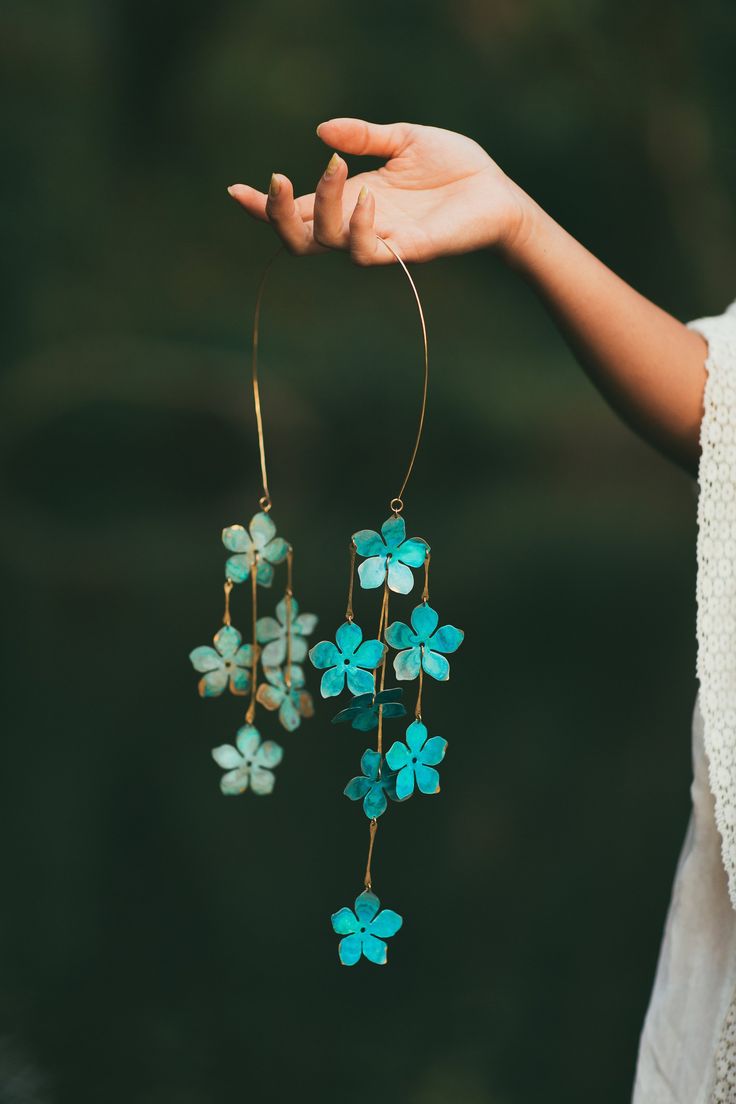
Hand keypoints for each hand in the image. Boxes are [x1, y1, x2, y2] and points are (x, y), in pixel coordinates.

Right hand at [227, 117, 531, 264]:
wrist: (497, 192)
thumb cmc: (453, 168)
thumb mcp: (403, 139)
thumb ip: (364, 136)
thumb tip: (322, 132)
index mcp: (351, 200)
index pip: (299, 212)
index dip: (265, 208)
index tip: (234, 191)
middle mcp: (359, 225)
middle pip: (300, 239)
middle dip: (278, 215)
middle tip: (278, 179)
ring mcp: (381, 240)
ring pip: (330, 243)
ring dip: (323, 206)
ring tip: (336, 169)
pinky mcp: (408, 251)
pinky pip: (370, 251)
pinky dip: (361, 225)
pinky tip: (368, 197)